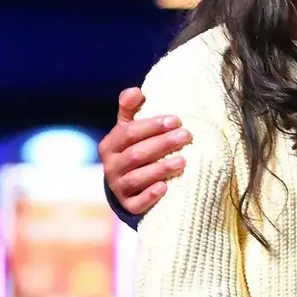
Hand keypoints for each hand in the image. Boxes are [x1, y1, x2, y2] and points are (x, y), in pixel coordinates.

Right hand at [100, 87, 190, 216]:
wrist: (127, 185)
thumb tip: (136, 90)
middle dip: (162, 144)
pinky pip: (137, 203)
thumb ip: (130, 109)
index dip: (152, 126)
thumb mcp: (129, 129)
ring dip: (160, 169)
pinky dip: (150, 196)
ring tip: (183, 161)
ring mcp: (118, 188)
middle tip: (186, 136)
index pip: (129, 133)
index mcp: (109, 145)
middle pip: (136, 155)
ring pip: (137, 179)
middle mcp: (111, 167)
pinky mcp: (128, 206)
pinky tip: (166, 187)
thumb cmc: (134, 148)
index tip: (176, 119)